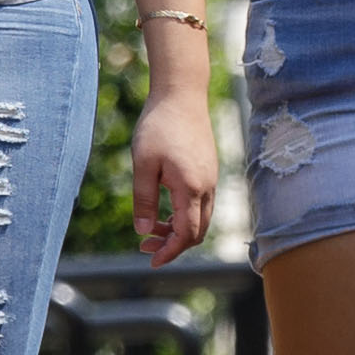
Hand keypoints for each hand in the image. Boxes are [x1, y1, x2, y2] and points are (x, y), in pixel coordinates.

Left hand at [126, 87, 217, 258]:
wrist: (181, 94)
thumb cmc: (159, 126)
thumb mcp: (143, 165)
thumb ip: (144, 201)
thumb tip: (144, 232)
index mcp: (191, 188)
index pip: (186, 234)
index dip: (170, 252)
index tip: (151, 261)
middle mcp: (207, 187)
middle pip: (197, 232)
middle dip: (173, 245)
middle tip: (145, 246)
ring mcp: (210, 178)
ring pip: (200, 218)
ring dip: (178, 230)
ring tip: (151, 229)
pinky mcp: (208, 170)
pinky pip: (201, 204)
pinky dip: (184, 215)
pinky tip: (163, 210)